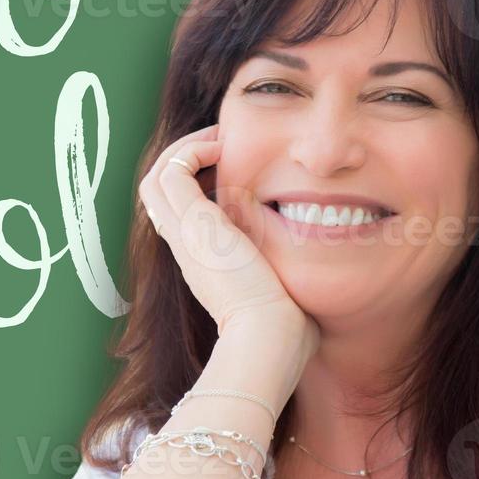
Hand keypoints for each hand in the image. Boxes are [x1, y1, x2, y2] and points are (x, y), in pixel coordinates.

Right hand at [137, 123, 318, 353]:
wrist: (268, 337)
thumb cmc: (284, 327)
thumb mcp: (280, 294)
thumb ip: (288, 279)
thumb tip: (319, 285)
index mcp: (203, 260)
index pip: (180, 212)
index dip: (196, 184)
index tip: (231, 171)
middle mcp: (186, 245)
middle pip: (159, 190)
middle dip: (186, 159)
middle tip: (222, 146)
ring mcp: (184, 234)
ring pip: (158, 176)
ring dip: (186, 149)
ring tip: (221, 141)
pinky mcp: (193, 224)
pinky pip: (173, 171)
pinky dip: (193, 150)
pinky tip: (225, 148)